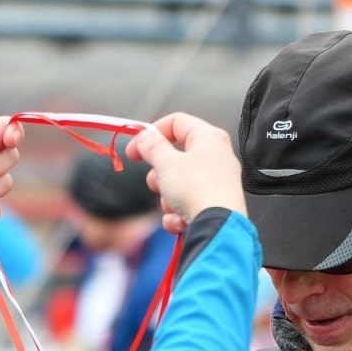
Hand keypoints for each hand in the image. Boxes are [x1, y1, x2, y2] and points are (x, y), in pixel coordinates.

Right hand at [126, 112, 243, 233]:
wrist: (218, 228)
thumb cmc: (197, 190)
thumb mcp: (166, 163)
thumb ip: (152, 147)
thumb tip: (146, 137)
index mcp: (208, 137)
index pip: (175, 122)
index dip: (150, 134)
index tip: (133, 150)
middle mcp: (217, 156)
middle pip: (175, 156)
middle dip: (159, 173)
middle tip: (157, 181)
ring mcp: (217, 181)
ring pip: (179, 183)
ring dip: (168, 197)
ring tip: (173, 205)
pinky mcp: (214, 204)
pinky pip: (187, 203)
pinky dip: (178, 213)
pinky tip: (181, 220)